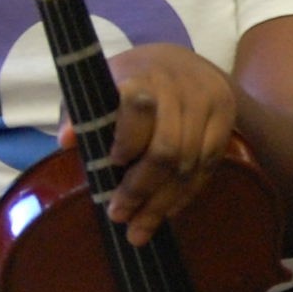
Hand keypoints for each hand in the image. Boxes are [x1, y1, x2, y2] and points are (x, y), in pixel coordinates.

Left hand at [73, 42, 238, 243]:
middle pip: (167, 149)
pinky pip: (208, 167)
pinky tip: (166, 212)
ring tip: (139, 229)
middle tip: (118, 216)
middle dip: (141, 189)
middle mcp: (180, 89)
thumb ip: (81, 112)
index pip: (139, 108)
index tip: (113, 163)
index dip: (128, 140)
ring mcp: (207, 104)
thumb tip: (66, 141)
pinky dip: (186, 195)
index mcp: (143, 77)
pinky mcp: (226, 120)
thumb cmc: (132, 79)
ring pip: (189, 165)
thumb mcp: (101, 84)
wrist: (183, 62)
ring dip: (162, 203)